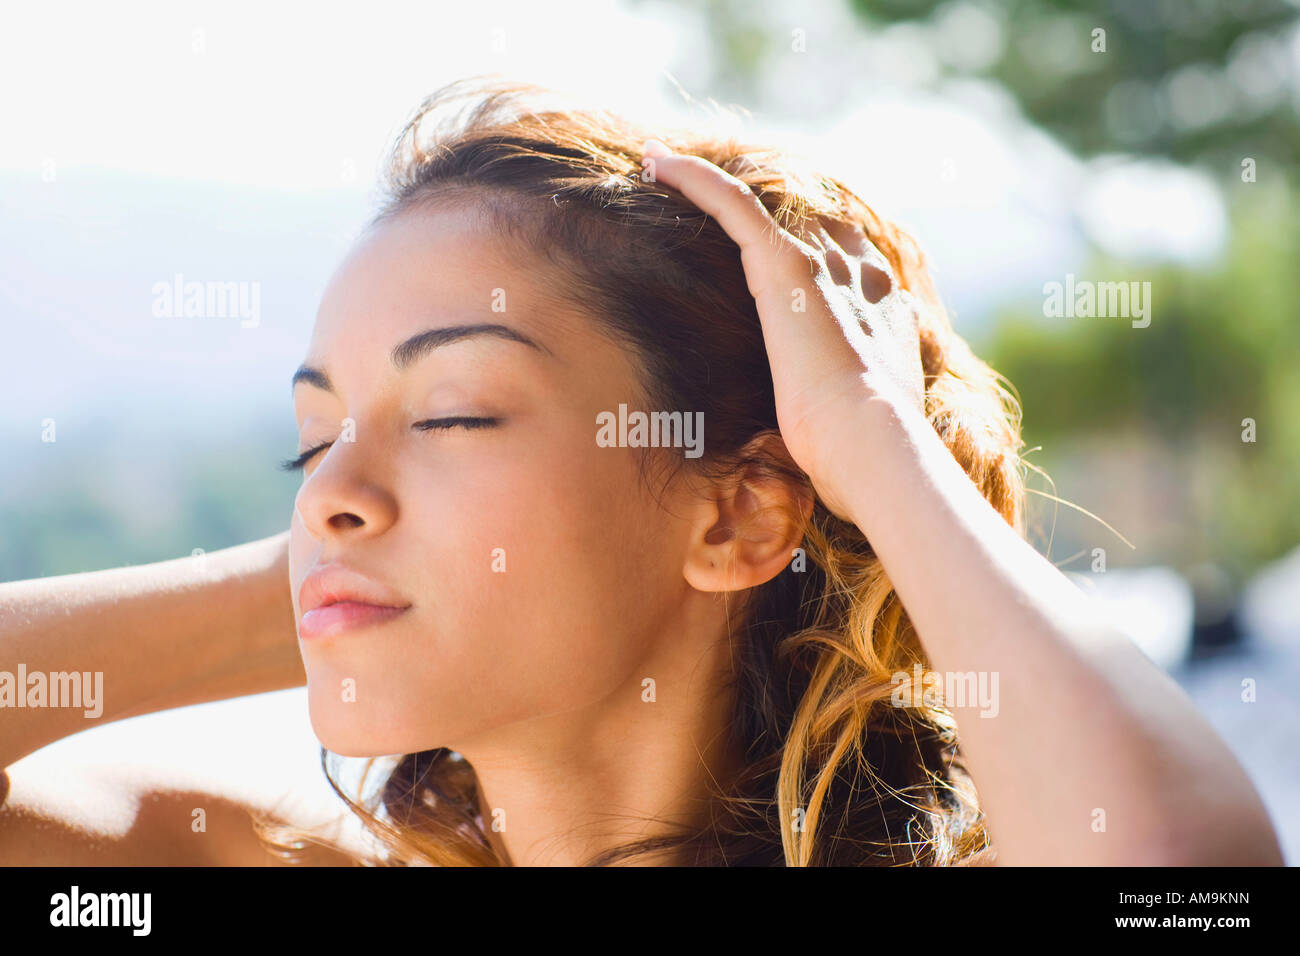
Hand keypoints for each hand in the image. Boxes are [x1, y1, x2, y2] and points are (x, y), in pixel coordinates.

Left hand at [641, 139, 925, 517]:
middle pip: (812, 221)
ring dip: (713, 183)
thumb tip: (826, 450)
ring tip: (664, 169)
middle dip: (769, 207)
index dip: (818, 250)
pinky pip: (732, 203)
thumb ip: (845, 417)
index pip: (852, 262)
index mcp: (887, 312)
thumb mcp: (862, 431)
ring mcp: (825, 266)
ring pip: (764, 203)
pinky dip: (693, 179)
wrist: (876, 446)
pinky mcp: (786, 264)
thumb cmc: (866, 459)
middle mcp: (862, 275)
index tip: (781, 251)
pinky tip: (656, 162)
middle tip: (718, 202)